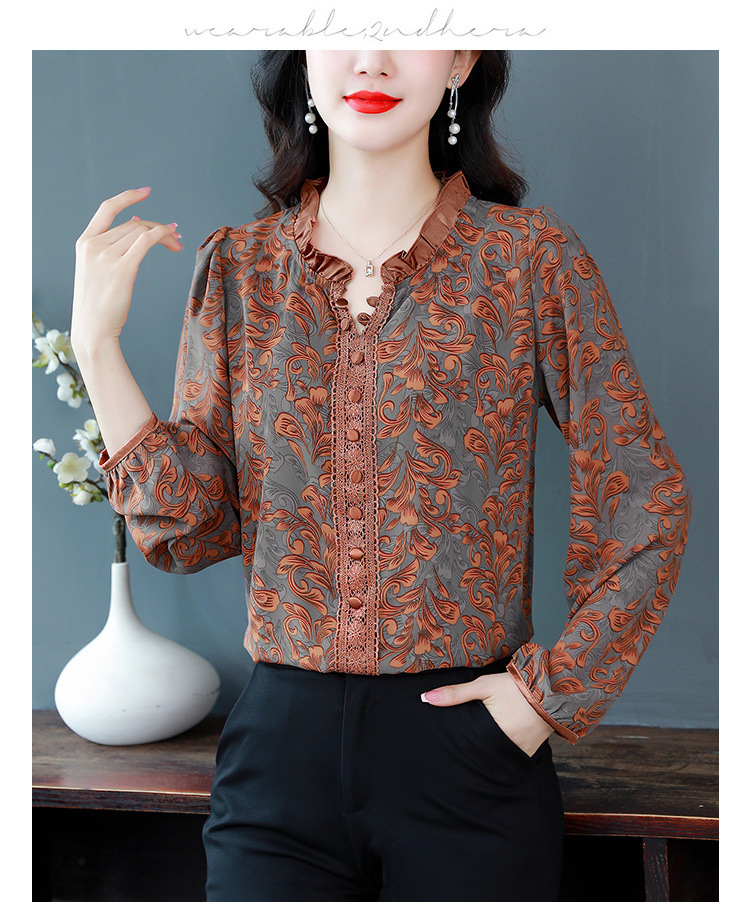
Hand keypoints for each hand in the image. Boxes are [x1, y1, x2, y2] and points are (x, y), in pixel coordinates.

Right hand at [71, 187, 182, 355]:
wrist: (93, 330)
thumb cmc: (98, 304)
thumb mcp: (98, 271)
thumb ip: (113, 247)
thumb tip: (136, 223)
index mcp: (84, 243)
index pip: (107, 209)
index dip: (127, 197)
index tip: (146, 192)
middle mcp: (93, 245)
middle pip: (133, 224)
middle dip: (157, 227)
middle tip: (176, 235)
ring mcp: (106, 256)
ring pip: (142, 231)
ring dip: (164, 233)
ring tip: (177, 242)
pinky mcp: (122, 269)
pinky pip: (146, 241)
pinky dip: (162, 236)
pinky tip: (173, 241)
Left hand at [421, 671, 554, 757]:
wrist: (551, 688)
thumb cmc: (515, 686)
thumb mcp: (483, 686)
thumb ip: (455, 694)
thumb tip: (426, 698)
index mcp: (495, 734)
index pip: (468, 749)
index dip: (456, 749)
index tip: (444, 749)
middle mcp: (508, 748)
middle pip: (481, 755)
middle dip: (469, 753)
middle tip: (453, 753)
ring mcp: (520, 752)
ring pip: (495, 758)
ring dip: (485, 754)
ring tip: (472, 750)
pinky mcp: (528, 752)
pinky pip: (509, 757)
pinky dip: (500, 752)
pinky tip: (491, 747)